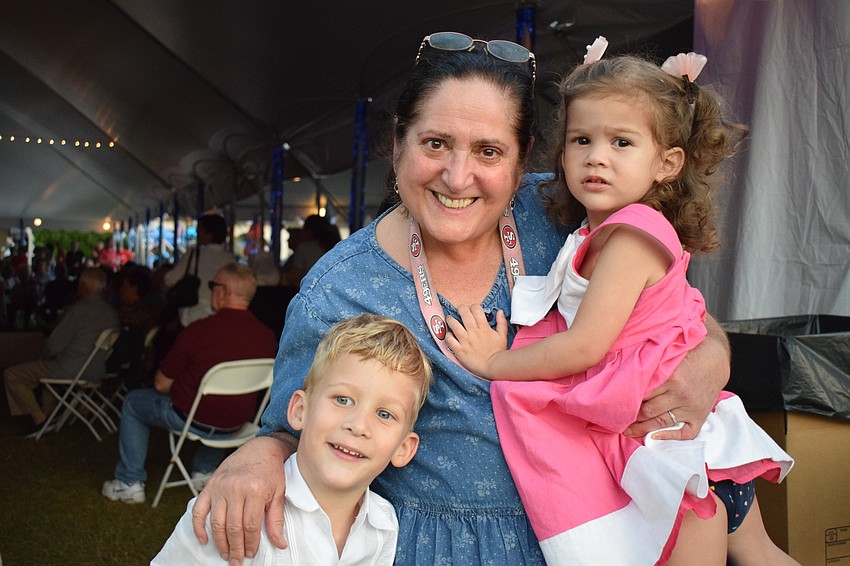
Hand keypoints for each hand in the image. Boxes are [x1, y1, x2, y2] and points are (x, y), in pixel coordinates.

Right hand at [192, 435, 292, 563]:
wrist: (260, 448)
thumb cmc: (271, 472)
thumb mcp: (279, 494)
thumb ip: (276, 520)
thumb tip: (280, 544)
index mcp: (254, 490)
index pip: (250, 526)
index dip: (251, 543)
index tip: (251, 554)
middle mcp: (235, 488)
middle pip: (232, 527)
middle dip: (235, 548)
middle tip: (236, 561)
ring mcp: (220, 486)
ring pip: (216, 522)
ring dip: (219, 542)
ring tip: (225, 554)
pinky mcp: (210, 485)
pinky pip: (199, 510)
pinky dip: (198, 527)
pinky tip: (203, 540)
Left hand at [446, 305, 507, 378]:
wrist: (493, 367)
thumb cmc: (498, 352)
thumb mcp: (502, 336)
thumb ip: (501, 322)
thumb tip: (500, 311)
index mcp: (484, 327)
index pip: (476, 310)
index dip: (473, 306)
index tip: (472, 309)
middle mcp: (473, 332)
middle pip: (464, 313)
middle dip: (460, 308)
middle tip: (459, 310)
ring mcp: (465, 341)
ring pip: (454, 324)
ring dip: (450, 319)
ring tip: (449, 319)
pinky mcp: (459, 350)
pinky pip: (449, 339)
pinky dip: (448, 335)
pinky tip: (449, 335)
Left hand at [624, 318, 728, 439]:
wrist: (715, 359)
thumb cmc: (686, 355)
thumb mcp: (667, 355)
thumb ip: (650, 364)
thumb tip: (622, 366)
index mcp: (672, 377)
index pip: (642, 393)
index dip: (627, 400)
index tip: (614, 404)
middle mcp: (681, 394)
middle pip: (648, 410)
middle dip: (630, 416)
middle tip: (617, 420)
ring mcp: (691, 407)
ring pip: (661, 422)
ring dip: (642, 428)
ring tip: (627, 430)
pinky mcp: (700, 416)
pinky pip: (685, 433)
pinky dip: (669, 437)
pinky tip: (654, 437)